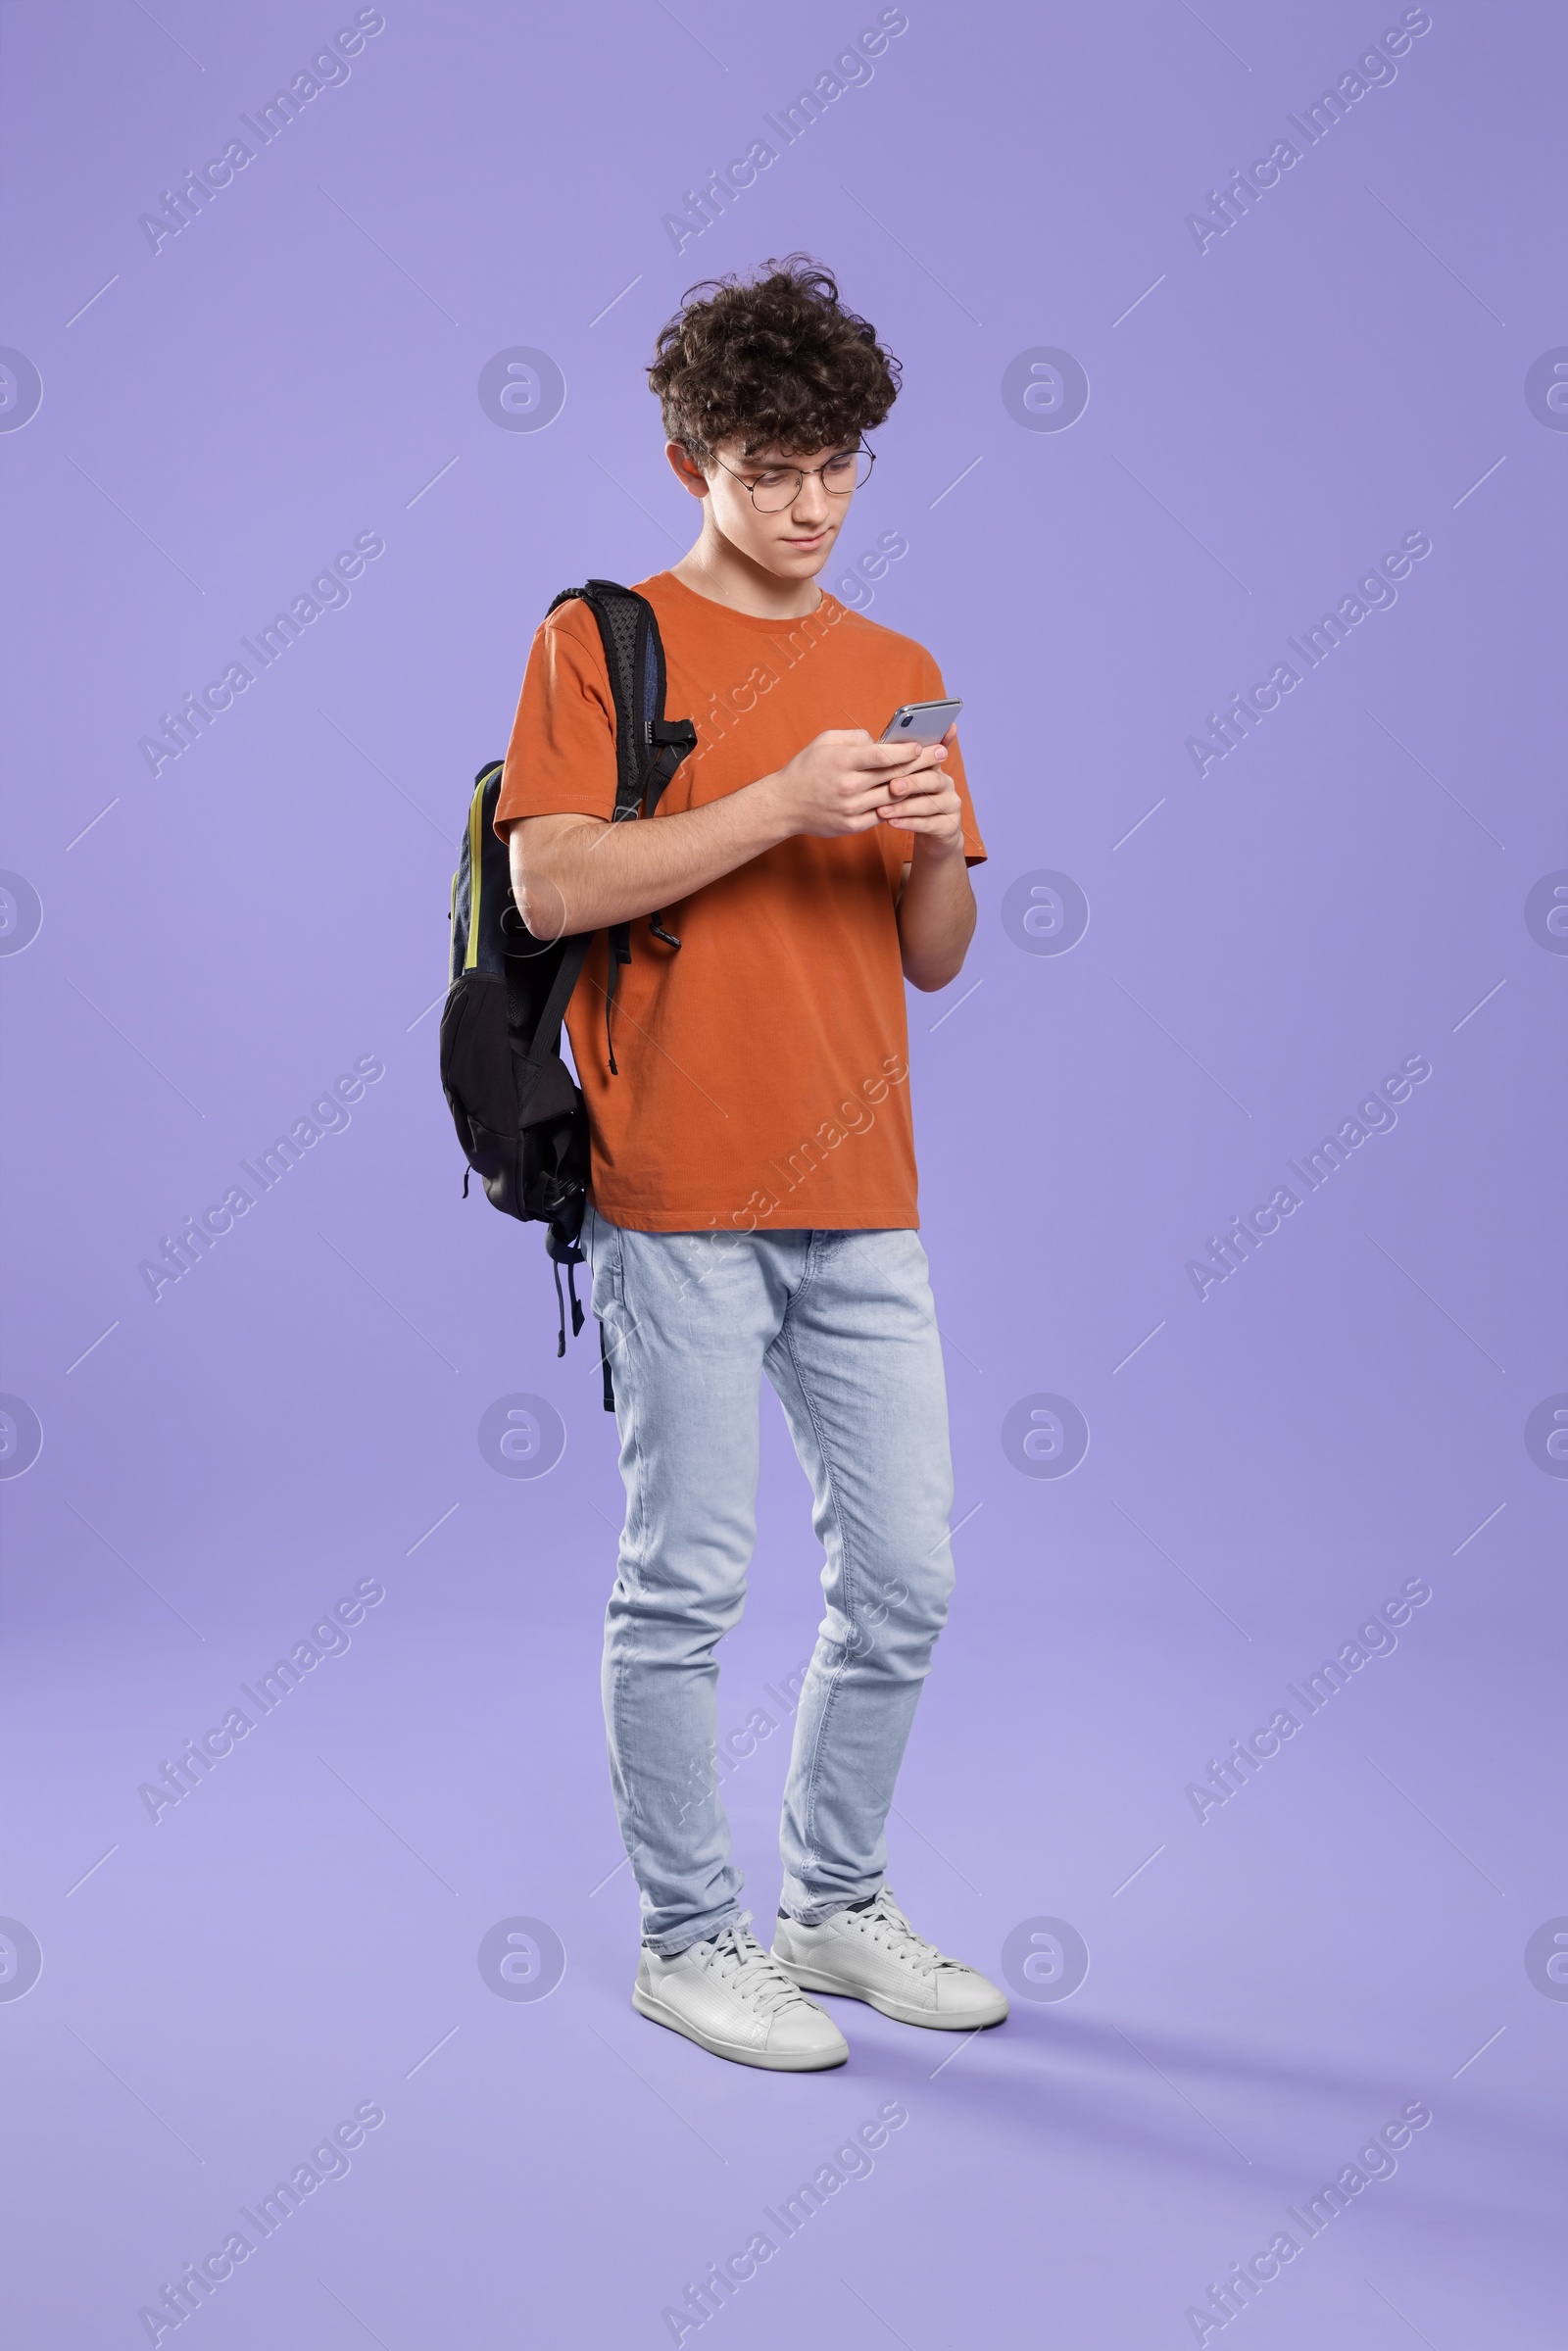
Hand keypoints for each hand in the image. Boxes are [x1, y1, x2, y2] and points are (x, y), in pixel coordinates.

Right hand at [764, 728, 947, 840]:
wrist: (784, 805)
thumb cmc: (806, 768)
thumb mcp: (824, 741)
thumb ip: (854, 737)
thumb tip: (880, 740)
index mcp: (842, 762)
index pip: (881, 755)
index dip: (905, 751)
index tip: (923, 745)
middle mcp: (848, 786)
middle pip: (893, 775)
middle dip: (921, 764)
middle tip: (941, 754)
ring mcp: (851, 809)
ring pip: (893, 797)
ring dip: (915, 786)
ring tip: (933, 775)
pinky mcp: (852, 825)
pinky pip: (883, 815)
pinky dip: (899, 806)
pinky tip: (913, 797)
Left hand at [876, 724, 963, 855]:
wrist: (932, 836)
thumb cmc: (911, 803)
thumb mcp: (904, 782)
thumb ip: (894, 765)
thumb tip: (873, 744)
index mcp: (935, 767)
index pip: (931, 754)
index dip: (923, 752)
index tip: (910, 751)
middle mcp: (946, 783)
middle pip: (933, 779)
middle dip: (911, 782)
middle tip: (892, 786)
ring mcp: (951, 805)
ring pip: (930, 804)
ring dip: (905, 807)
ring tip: (883, 810)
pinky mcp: (949, 826)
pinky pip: (930, 824)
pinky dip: (909, 823)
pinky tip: (892, 823)